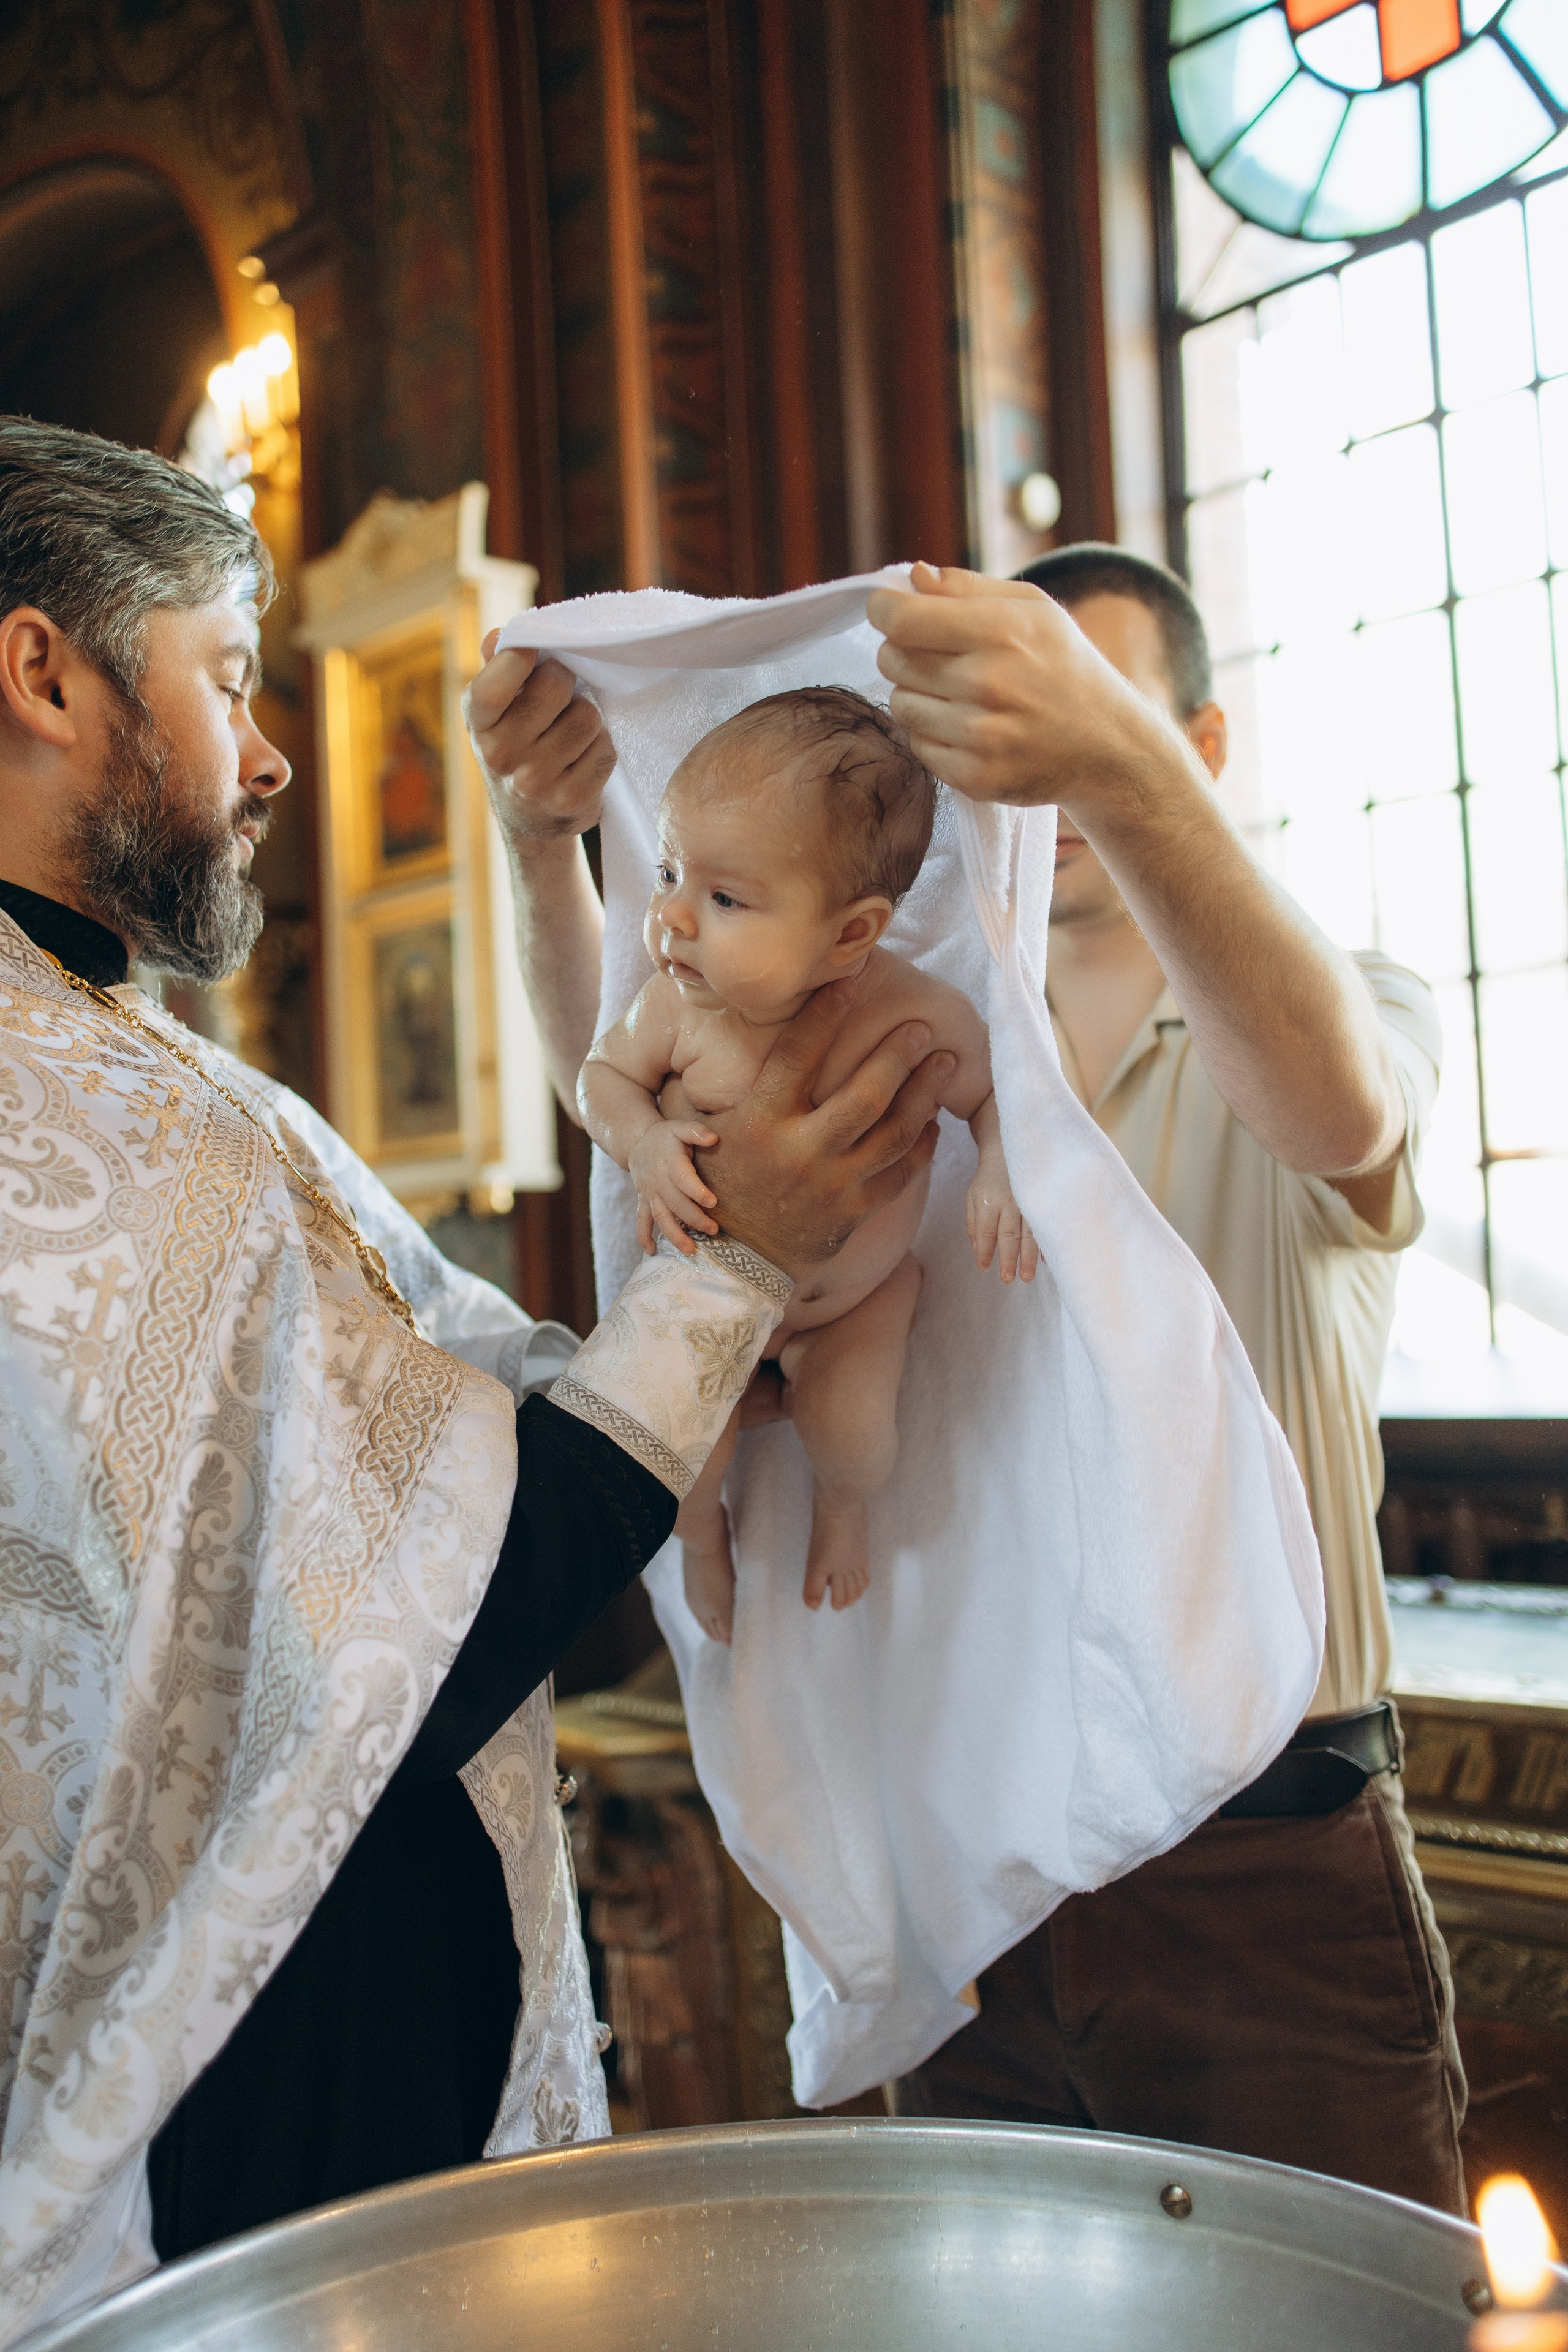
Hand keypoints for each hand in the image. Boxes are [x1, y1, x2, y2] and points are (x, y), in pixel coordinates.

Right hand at [462, 633, 616, 846]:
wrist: (528, 819)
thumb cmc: (515, 745)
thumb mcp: (495, 710)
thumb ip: (497, 667)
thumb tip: (497, 637)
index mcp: (478, 722)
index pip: (494, 683)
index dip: (521, 658)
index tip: (533, 655)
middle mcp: (500, 754)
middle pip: (555, 686)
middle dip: (565, 682)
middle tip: (560, 696)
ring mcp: (535, 781)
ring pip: (587, 716)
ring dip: (586, 717)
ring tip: (570, 731)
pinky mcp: (571, 800)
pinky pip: (605, 748)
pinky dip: (600, 746)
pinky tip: (582, 757)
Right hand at [628, 1119, 719, 1255]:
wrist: (637, 1142)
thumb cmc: (665, 1136)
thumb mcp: (679, 1127)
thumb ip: (696, 1131)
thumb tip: (713, 1138)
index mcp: (670, 1164)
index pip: (684, 1180)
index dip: (697, 1192)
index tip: (713, 1202)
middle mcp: (659, 1182)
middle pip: (676, 1205)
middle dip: (695, 1220)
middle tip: (714, 1230)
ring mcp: (650, 1195)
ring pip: (661, 1218)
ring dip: (674, 1236)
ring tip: (690, 1250)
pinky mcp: (643, 1202)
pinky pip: (641, 1222)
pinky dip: (643, 1238)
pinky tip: (651, 1252)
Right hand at [694, 980, 952, 1277]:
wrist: (732, 1260)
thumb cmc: (724, 1182)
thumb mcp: (720, 1131)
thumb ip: (757, 1090)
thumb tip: (784, 1032)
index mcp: (761, 1123)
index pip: (798, 1056)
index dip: (825, 1016)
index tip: (850, 983)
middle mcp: (800, 1152)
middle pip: (865, 1095)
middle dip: (898, 1055)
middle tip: (921, 1027)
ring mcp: (832, 1186)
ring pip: (894, 1133)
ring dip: (925, 1093)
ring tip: (943, 1063)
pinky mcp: (854, 1213)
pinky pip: (901, 1174)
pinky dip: (921, 1144)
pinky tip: (932, 1121)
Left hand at [865, 562, 1180, 815]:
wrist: (1108, 747)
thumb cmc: (1064, 667)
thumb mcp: (1033, 610)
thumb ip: (967, 588)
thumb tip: (911, 577)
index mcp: (1002, 631)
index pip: (901, 619)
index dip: (884, 609)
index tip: (889, 610)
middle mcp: (988, 684)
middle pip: (892, 659)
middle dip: (903, 651)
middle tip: (938, 656)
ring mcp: (981, 735)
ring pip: (900, 704)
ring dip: (919, 695)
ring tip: (961, 695)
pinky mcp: (975, 776)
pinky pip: (917, 746)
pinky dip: (934, 736)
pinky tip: (970, 728)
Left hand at [966, 1162, 1039, 1283]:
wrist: (1009, 1152)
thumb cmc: (988, 1180)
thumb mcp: (972, 1196)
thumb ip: (973, 1223)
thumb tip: (977, 1249)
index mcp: (988, 1201)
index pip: (986, 1232)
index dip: (985, 1252)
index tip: (984, 1268)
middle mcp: (1009, 1202)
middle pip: (1008, 1236)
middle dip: (1008, 1260)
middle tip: (1008, 1279)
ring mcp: (1027, 1201)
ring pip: (1028, 1233)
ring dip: (1028, 1257)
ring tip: (1026, 1277)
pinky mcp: (1041, 1200)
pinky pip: (1044, 1224)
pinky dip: (1045, 1242)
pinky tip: (1046, 1259)